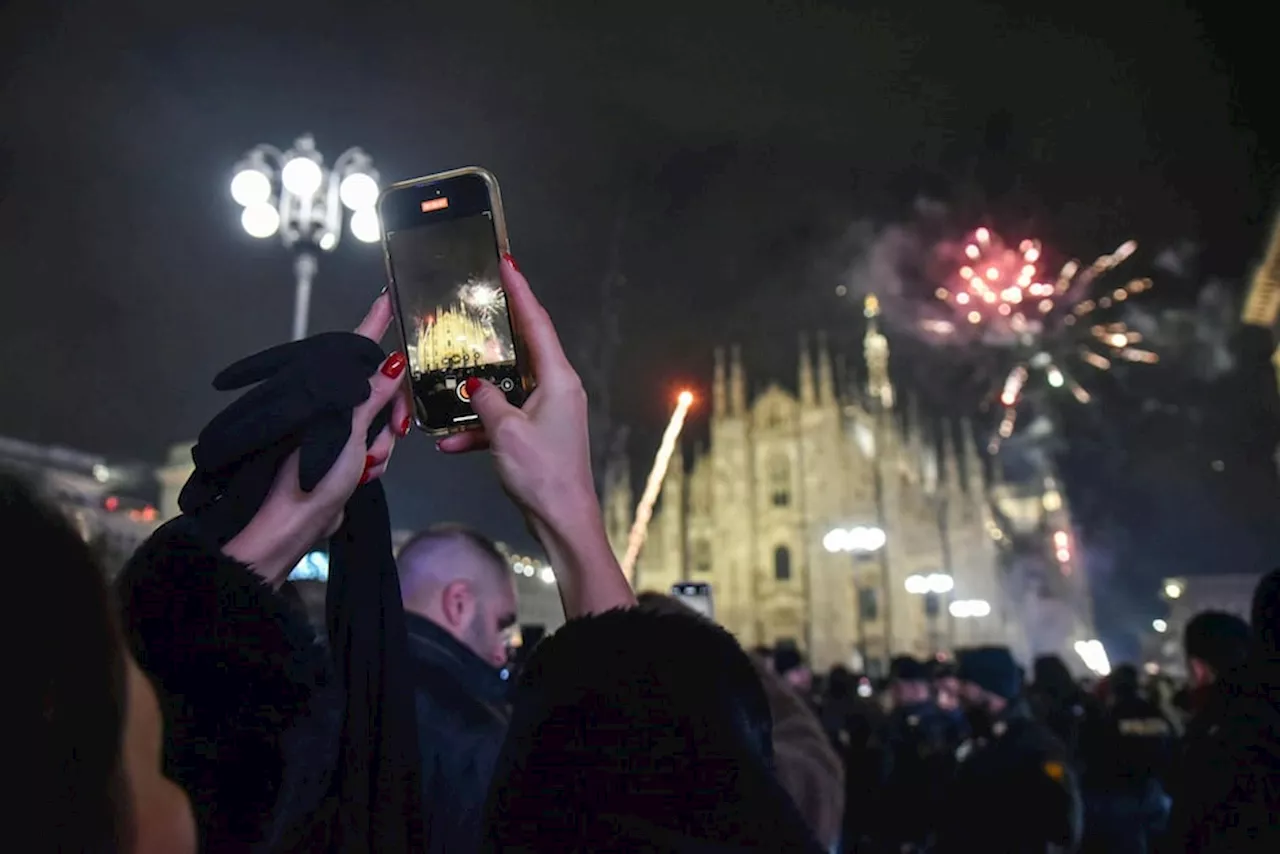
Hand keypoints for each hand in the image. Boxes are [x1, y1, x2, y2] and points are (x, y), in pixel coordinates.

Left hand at [223, 294, 412, 584]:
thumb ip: (374, 396)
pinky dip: (374, 461)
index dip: (375, 323)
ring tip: (366, 466)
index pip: (357, 348)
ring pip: (381, 423)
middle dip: (391, 414)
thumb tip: (395, 361)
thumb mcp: (348, 432)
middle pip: (379, 391)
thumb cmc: (312, 475)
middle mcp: (331, 403)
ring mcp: (337, 430)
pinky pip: (374, 448)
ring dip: (382, 446)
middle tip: (396, 433)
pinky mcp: (342, 455)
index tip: (388, 296)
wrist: (291, 527)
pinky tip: (364, 475)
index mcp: (325, 389)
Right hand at [439, 256, 634, 614]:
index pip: (537, 323)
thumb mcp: (506, 431)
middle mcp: (557, 389)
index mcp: (558, 379)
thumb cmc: (543, 474)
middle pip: (522, 351)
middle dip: (493, 335)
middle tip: (471, 309)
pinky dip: (479, 429)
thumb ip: (485, 399)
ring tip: (445, 383)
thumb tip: (472, 385)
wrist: (562, 521)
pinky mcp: (537, 436)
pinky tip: (448, 444)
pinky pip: (503, 421)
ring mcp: (548, 413)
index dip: (521, 292)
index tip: (506, 263)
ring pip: (507, 389)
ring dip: (476, 395)